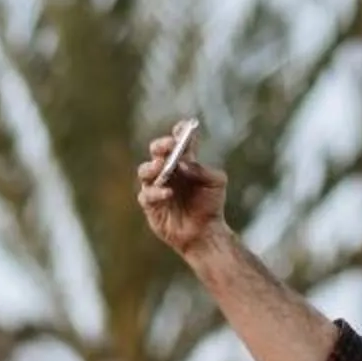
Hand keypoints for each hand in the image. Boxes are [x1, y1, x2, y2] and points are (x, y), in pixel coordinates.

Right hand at [136, 123, 227, 255]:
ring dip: (151, 166)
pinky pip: (146, 195)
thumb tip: (183, 162)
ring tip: (161, 166)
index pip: (178, 141)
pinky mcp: (151, 205)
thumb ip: (202, 169)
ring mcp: (157, 187)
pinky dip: (156, 192)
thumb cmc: (211, 205)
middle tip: (169, 146)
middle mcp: (168, 171)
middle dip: (161, 146)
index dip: (178, 132)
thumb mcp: (216, 183)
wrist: (205, 233)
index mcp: (184, 162)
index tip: (182, 128)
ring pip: (145, 170)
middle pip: (156, 151)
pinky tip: (168, 193)